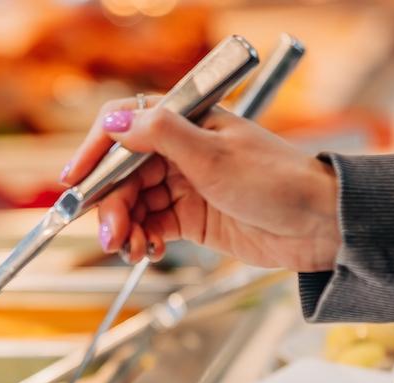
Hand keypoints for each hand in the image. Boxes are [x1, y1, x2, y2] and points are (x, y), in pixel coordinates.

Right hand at [60, 97, 340, 270]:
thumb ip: (163, 136)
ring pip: (135, 204)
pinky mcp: (192, 218)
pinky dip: (143, 241)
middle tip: (113, 236)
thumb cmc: (279, 182)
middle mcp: (181, 151)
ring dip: (125, 228)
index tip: (75, 181)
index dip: (96, 153)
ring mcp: (185, 186)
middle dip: (112, 206)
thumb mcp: (216, 156)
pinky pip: (152, 227)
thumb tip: (117, 120)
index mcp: (187, 123)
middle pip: (124, 175)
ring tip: (132, 250)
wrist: (318, 225)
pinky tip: (149, 252)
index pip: (126, 128)